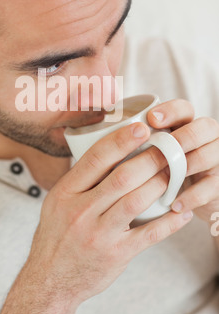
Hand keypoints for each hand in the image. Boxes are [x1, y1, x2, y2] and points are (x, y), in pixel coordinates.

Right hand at [0, 120, 192, 313]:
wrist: (49, 279)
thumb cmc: (56, 236)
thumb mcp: (57, 201)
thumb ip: (80, 179)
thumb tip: (107, 152)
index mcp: (65, 192)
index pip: (96, 159)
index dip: (121, 141)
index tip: (141, 128)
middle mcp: (80, 211)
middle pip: (122, 177)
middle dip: (150, 159)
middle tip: (167, 148)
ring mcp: (98, 234)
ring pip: (137, 201)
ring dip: (160, 184)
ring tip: (174, 173)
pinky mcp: (115, 254)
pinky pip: (148, 235)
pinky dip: (169, 222)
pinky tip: (181, 211)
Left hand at [147, 99, 218, 223]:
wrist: (188, 198)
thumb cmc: (160, 170)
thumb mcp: (150, 152)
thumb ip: (136, 140)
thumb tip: (105, 127)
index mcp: (185, 124)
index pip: (184, 108)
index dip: (170, 111)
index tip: (151, 119)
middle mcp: (204, 137)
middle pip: (203, 127)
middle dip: (182, 137)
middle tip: (163, 149)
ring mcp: (215, 158)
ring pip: (210, 154)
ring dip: (188, 166)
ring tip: (166, 178)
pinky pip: (212, 186)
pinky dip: (193, 196)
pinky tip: (175, 205)